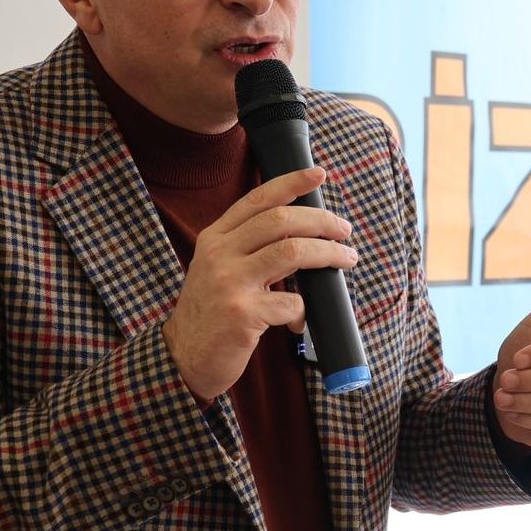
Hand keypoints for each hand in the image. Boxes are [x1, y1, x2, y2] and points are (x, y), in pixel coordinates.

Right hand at [162, 168, 357, 400]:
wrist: (184, 357)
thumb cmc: (212, 312)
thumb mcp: (220, 270)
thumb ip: (251, 250)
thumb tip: (306, 236)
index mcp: (215, 238)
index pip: (257, 200)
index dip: (290, 183)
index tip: (318, 174)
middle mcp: (219, 254)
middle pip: (281, 220)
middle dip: (321, 221)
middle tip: (344, 231)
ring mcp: (229, 282)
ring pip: (292, 252)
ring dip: (328, 255)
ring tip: (346, 260)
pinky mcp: (242, 313)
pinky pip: (292, 303)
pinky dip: (303, 312)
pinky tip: (297, 323)